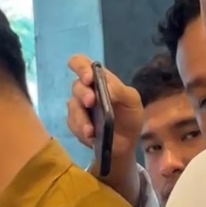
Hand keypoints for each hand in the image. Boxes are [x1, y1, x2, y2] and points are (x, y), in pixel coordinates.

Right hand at [65, 54, 144, 193]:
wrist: (127, 143)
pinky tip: (91, 136)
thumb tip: (106, 88)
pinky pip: (72, 124)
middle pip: (76, 85)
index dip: (81, 67)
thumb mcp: (132, 101)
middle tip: (91, 102)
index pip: (81, 63)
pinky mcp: (76, 124)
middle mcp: (86, 91)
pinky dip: (81, 130)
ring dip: (81, 117)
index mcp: (100, 79)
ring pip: (72, 106)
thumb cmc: (130, 116)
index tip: (88, 78)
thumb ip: (121, 91)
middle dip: (83, 93)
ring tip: (91, 129)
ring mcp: (79, 108)